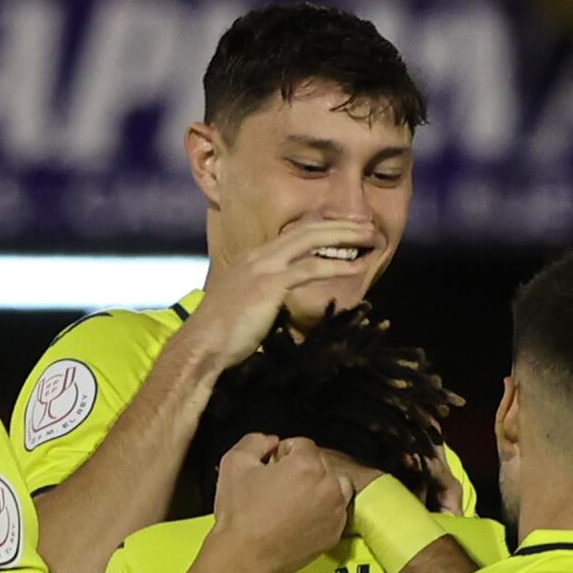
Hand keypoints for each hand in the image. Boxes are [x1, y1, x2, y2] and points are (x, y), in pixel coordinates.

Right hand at [180, 218, 383, 371]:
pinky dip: (336, 265)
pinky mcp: (270, 284)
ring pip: (311, 241)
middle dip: (339, 224)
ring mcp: (263, 267)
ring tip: (370, 237)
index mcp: (251, 259)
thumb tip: (276, 303)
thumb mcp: (242, 307)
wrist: (201, 347)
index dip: (322, 229)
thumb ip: (262, 297)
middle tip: (367, 224)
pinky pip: (310, 268)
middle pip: (306, 229)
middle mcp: (258, 256)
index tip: (346, 230)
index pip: (293, 235)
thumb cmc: (220, 336)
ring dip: (344, 236)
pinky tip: (357, 266)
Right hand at [212, 434, 350, 572]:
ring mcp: (336, 511)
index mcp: (307, 465)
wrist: (243, 557)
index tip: (270, 469)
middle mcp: (329, 485)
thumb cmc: (239, 512)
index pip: (301, 444)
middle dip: (301, 469)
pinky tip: (299, 518)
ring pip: (335, 485)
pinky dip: (322, 510)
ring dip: (319, 486)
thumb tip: (272, 442)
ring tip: (295, 500)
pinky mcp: (335, 533)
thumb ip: (256, 440)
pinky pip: (335, 511)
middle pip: (320, 463)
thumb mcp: (234, 462)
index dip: (282, 454)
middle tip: (278, 487)